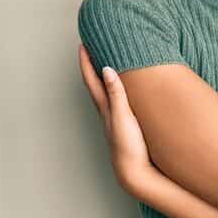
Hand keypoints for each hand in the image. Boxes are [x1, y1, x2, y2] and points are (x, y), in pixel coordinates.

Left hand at [77, 43, 162, 194]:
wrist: (134, 172)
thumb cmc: (128, 146)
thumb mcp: (123, 117)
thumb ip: (116, 94)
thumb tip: (107, 69)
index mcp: (105, 107)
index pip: (92, 80)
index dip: (86, 62)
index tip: (82, 45)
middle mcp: (107, 112)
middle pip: (95, 84)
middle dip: (92, 66)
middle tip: (92, 48)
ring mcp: (115, 120)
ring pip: (105, 93)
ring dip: (104, 78)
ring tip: (107, 64)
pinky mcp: (125, 126)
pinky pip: (117, 102)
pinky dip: (116, 91)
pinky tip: (124, 92)